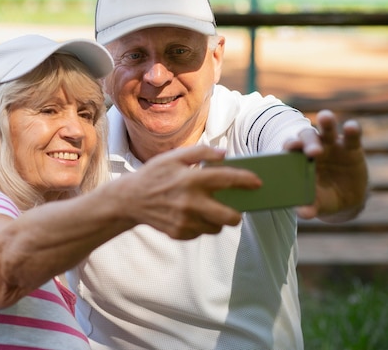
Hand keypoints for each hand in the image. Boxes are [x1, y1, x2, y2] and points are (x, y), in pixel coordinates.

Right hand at [118, 145, 261, 238]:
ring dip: (219, 219)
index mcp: (191, 180)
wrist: (129, 200)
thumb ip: (200, 152)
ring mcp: (185, 221)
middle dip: (238, 213)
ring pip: (217, 227)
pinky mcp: (180, 233)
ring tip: (210, 209)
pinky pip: (201, 232)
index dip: (246, 180)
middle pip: (229, 216)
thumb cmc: (154, 175)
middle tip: (237, 208)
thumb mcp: (173, 157)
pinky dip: (202, 224)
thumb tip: (224, 154)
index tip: (258, 182)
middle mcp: (190, 203)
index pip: (227, 180)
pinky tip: (193, 215)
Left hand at [283, 110, 367, 220]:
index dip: (289, 146)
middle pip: (307, 137)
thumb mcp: (317, 204)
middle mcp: (313, 148)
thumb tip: (303, 213)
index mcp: (299, 160)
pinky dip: (352, 130)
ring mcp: (332, 145)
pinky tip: (352, 127)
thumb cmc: (323, 198)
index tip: (289, 147)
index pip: (291, 149)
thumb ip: (309, 206)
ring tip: (325, 117)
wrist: (346, 199)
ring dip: (326, 123)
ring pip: (327, 130)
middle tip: (312, 151)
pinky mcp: (351, 147)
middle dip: (308, 141)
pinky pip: (352, 136)